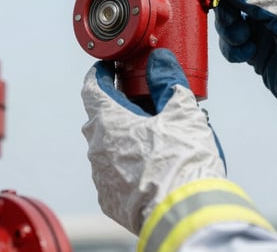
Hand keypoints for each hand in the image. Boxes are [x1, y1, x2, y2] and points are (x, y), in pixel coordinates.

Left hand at [81, 48, 224, 234]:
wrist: (185, 214)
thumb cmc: (182, 160)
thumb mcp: (182, 111)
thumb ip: (168, 80)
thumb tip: (160, 60)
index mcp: (108, 120)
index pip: (92, 87)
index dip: (100, 74)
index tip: (108, 68)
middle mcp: (97, 147)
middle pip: (100, 117)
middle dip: (117, 106)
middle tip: (141, 100)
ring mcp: (101, 176)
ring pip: (108, 148)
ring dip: (124, 139)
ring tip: (153, 138)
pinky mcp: (110, 199)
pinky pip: (115, 175)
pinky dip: (128, 167)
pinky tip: (150, 168)